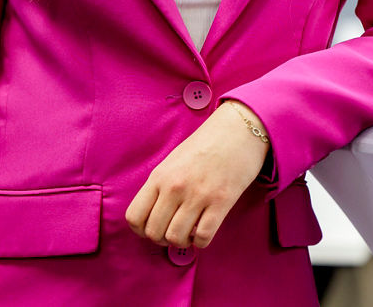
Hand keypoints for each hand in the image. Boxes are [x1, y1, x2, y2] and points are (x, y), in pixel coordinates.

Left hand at [125, 101, 268, 249]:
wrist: (238, 130)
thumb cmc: (206, 145)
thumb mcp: (173, 161)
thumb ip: (161, 186)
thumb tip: (155, 216)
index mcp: (159, 176)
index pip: (134, 217)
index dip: (142, 230)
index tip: (154, 227)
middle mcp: (175, 187)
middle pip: (154, 232)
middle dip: (162, 239)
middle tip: (173, 231)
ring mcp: (198, 195)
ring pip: (176, 238)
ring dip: (182, 242)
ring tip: (189, 232)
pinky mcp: (222, 202)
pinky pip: (203, 237)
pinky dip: (201, 241)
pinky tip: (204, 229)